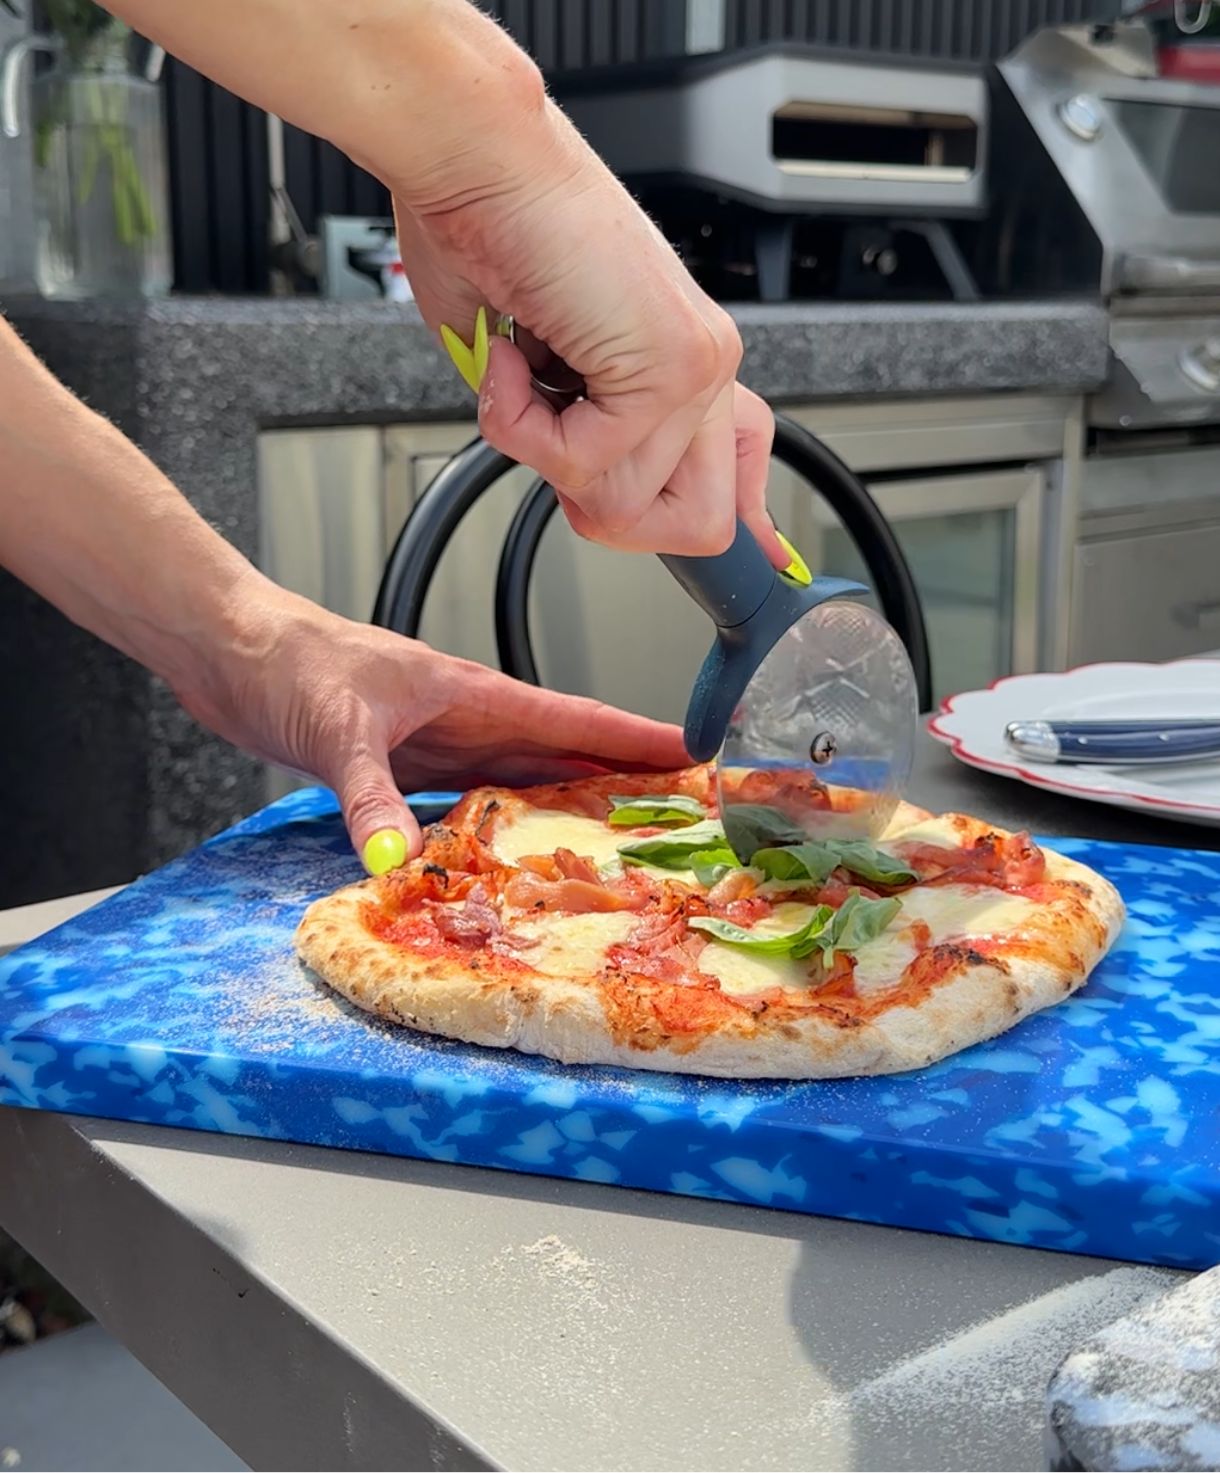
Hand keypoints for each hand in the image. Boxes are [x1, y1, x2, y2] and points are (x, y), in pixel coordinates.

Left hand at [180, 589, 689, 873]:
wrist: (231, 650)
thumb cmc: (290, 660)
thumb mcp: (337, 731)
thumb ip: (372, 798)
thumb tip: (400, 860)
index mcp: (472, 695)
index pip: (575, 721)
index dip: (638, 740)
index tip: (698, 754)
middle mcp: (467, 721)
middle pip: (564, 759)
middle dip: (625, 785)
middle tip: (685, 820)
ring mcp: (438, 745)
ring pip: (523, 783)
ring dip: (568, 811)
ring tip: (621, 849)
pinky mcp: (403, 767)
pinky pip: (469, 803)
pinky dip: (499, 830)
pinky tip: (512, 860)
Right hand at [391, 97, 785, 567]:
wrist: (476, 153)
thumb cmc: (490, 230)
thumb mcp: (534, 359)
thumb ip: (571, 427)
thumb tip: (585, 492)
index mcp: (686, 357)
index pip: (744, 475)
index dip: (740, 528)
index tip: (760, 563)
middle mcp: (706, 363)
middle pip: (696, 527)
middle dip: (600, 505)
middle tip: (551, 435)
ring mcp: (696, 365)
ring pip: (624, 505)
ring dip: (539, 450)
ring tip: (521, 366)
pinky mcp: (669, 365)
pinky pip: (586, 465)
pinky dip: (521, 425)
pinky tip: (517, 354)